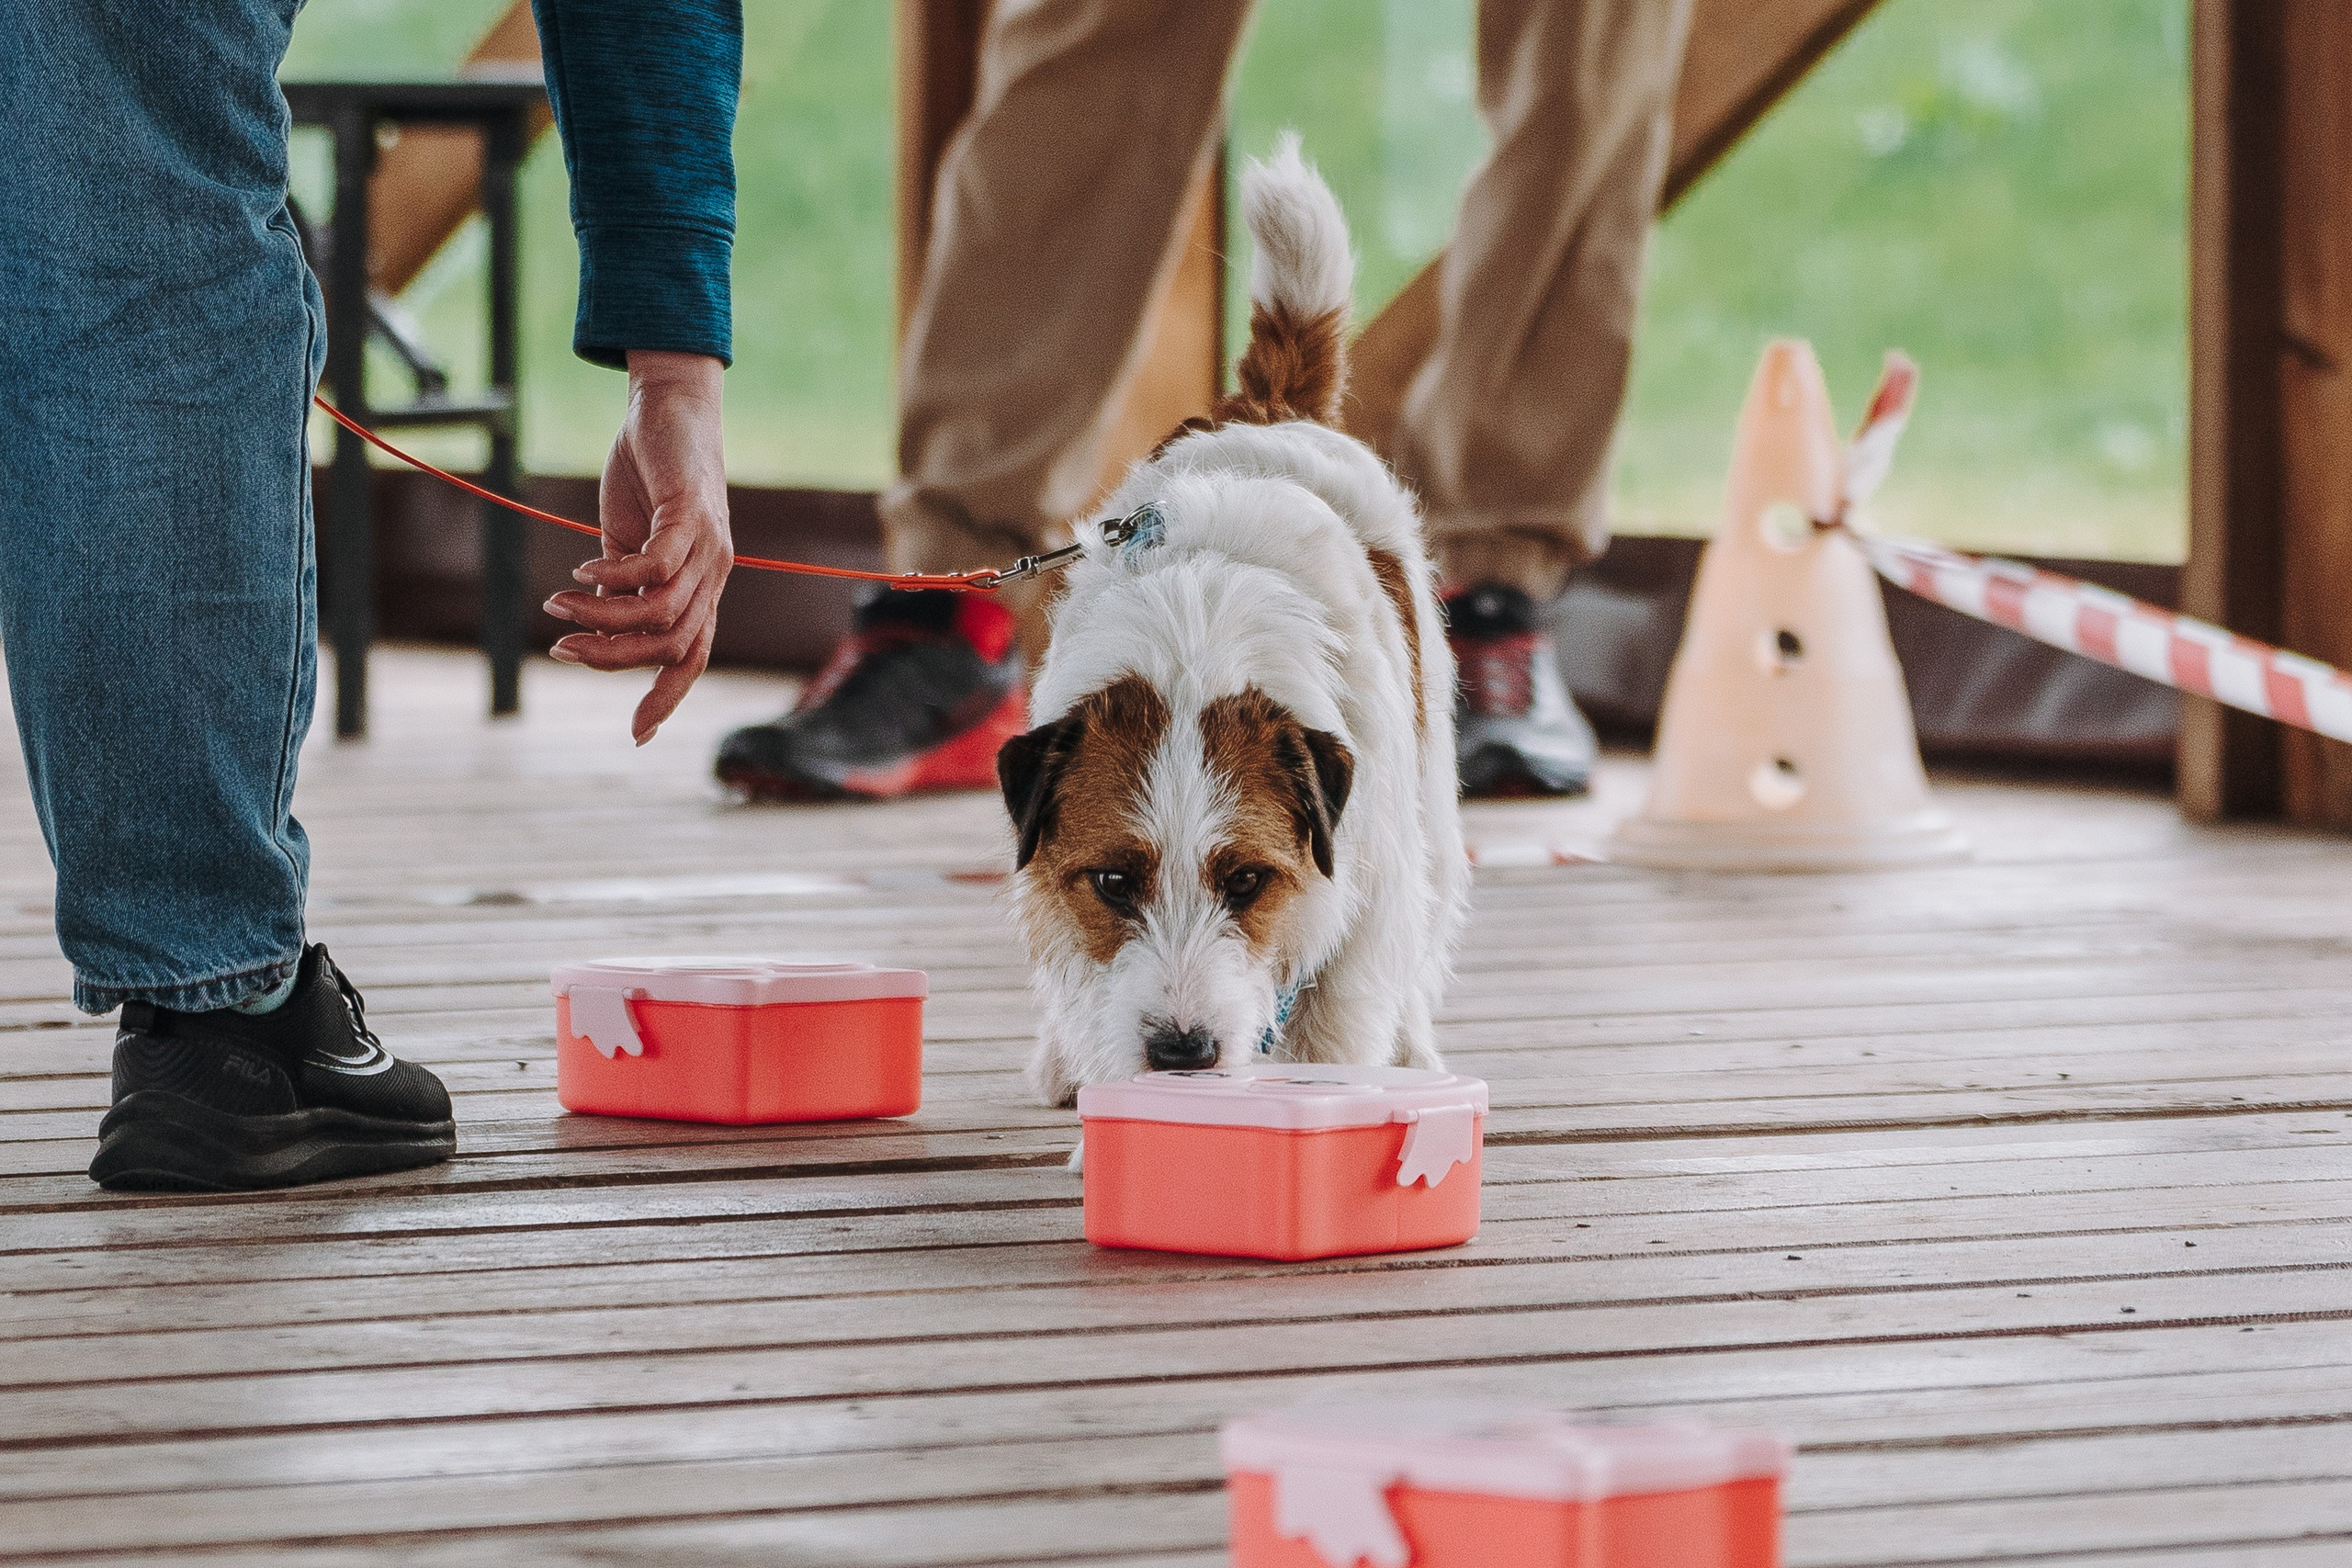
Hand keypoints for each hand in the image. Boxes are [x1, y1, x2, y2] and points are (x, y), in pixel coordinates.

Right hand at [543, 351, 733, 744]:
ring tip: (559, 604)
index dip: (666, 698)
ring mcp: (709, 548)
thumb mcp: (626, 541)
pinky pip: (656, 566)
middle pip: (670, 646)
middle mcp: (713, 575)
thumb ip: (616, 584)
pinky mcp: (693, 516)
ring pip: (662, 613)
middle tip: (560, 648)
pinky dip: (615, 577)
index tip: (635, 736)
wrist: (670, 408)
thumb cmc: (649, 475)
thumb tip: (591, 623)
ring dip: (604, 618)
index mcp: (700, 588)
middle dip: (612, 658)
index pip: (690, 659)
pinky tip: (583, 567)